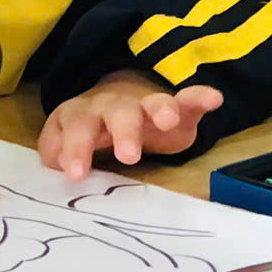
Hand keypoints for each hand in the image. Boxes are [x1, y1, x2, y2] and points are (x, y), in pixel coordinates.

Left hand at [38, 73, 222, 181]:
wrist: (120, 99)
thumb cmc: (91, 133)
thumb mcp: (68, 144)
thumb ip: (60, 153)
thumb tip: (58, 165)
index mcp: (81, 115)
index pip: (73, 126)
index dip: (73, 148)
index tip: (77, 174)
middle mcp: (111, 105)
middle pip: (114, 113)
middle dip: (121, 132)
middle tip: (128, 156)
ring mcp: (144, 104)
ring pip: (151, 103)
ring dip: (160, 109)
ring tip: (169, 120)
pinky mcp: (175, 107)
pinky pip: (188, 99)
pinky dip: (199, 97)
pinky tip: (213, 98)